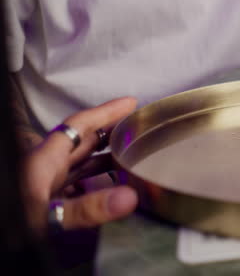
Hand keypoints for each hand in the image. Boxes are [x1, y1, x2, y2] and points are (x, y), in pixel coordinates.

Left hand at [22, 97, 138, 235]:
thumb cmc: (9, 226)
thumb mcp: (45, 218)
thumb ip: (86, 209)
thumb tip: (127, 197)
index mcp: (42, 161)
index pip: (79, 126)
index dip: (105, 112)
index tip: (129, 103)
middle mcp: (44, 170)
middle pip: (82, 142)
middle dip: (110, 132)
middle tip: (136, 128)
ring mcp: (44, 187)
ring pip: (79, 164)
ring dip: (105, 158)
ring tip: (130, 156)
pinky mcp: (46, 205)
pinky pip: (76, 186)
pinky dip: (96, 183)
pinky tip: (109, 191)